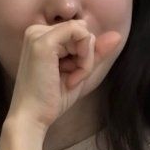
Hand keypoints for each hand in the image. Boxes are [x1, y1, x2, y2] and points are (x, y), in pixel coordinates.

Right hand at [7, 5, 99, 135]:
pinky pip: (81, 35)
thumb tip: (117, 35)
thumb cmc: (50, 100)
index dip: (84, 55)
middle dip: (86, 57)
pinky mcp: (45, 41)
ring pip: (84, 33)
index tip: (72, 78)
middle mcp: (37, 30)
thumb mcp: (78, 72)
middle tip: (72, 80)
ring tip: (70, 80)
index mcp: (42, 36)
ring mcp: (39, 34)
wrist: (32, 119)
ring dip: (86, 61)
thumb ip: (95, 53)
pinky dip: (85, 59)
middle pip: (82, 30)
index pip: (78, 32)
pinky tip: (73, 77)